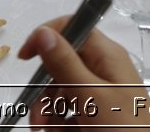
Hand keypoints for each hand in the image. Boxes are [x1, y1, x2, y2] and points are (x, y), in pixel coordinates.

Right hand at [16, 19, 149, 128]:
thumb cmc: (123, 125)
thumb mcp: (90, 93)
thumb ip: (65, 63)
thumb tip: (43, 32)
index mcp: (105, 54)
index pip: (73, 27)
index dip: (46, 37)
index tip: (25, 57)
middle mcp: (102, 69)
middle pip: (60, 66)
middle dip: (43, 92)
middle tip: (38, 119)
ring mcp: (99, 93)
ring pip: (61, 93)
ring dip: (48, 114)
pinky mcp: (97, 114)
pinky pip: (69, 113)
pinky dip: (59, 124)